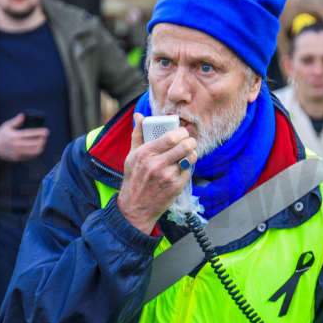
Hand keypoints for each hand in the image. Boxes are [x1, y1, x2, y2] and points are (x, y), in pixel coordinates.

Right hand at [0, 113, 48, 161]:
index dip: (39, 133)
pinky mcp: (18, 158)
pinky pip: (30, 156)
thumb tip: (22, 115)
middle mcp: (16, 145)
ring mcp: (17, 153)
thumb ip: (15, 121)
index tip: (46, 131)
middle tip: (45, 136)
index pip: (29, 134)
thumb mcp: (7, 126)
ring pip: (33, 151)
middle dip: (42, 140)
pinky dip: (36, 152)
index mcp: (14, 136)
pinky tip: (39, 148)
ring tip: (43, 142)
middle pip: (33, 144)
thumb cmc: (2, 134)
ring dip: (40, 147)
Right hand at [116, 113, 197, 233]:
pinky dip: (187, 168)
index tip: (182, 132)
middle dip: (191, 141)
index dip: (181, 132)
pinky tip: (181, 169)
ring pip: (190, 158)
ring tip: (187, 154)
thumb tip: (139, 116)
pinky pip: (189, 171)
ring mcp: (168, 176)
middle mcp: (157, 164)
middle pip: (185, 146)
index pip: (171, 136)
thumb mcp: (131, 156)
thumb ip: (138, 134)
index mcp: (146, 153)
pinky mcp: (176, 187)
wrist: (135, 207)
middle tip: (189, 142)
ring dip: (191, 154)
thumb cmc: (134, 179)